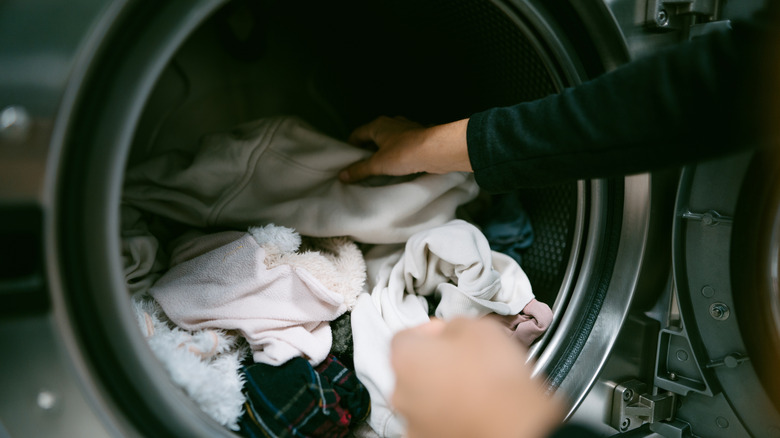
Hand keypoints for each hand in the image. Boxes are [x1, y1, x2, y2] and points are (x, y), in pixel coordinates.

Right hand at [339, 116, 472, 182]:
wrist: (436, 151)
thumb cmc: (405, 153)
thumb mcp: (378, 164)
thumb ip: (360, 169)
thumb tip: (343, 175)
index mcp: (378, 125)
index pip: (358, 133)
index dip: (351, 145)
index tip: (348, 158)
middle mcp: (392, 123)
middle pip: (374, 136)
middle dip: (368, 149)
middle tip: (362, 165)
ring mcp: (407, 130)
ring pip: (390, 140)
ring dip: (384, 151)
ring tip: (380, 167)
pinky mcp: (419, 138)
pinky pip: (403, 146)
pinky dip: (398, 154)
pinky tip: (399, 166)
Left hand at [390, 317, 563, 437]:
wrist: (514, 427)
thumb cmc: (495, 381)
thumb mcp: (478, 327)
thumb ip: (454, 325)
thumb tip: (452, 331)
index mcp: (406, 358)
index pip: (406, 336)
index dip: (430, 331)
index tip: (447, 332)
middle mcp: (401, 393)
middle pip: (412, 369)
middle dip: (435, 362)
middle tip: (464, 359)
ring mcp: (413, 422)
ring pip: (423, 398)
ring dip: (442, 391)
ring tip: (475, 388)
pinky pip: (434, 422)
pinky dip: (449, 416)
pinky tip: (473, 410)